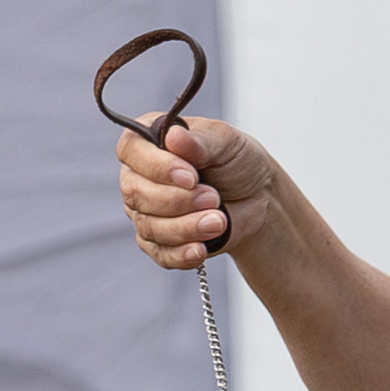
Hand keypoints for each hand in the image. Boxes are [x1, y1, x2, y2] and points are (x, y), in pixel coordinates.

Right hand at [114, 114, 274, 268]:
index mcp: (149, 141)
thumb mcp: (227, 142)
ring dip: (186, 227)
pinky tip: (200, 249)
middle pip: (135, 193)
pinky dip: (181, 253)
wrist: (258, 198)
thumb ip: (200, 140)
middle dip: (178, 201)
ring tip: (219, 221)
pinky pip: (160, 253)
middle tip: (213, 198)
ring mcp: (145, 211)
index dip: (156, 167)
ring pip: (149, 226)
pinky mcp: (159, 241)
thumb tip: (174, 137)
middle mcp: (139, 175)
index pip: (130, 150)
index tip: (191, 177)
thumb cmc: (238, 162)